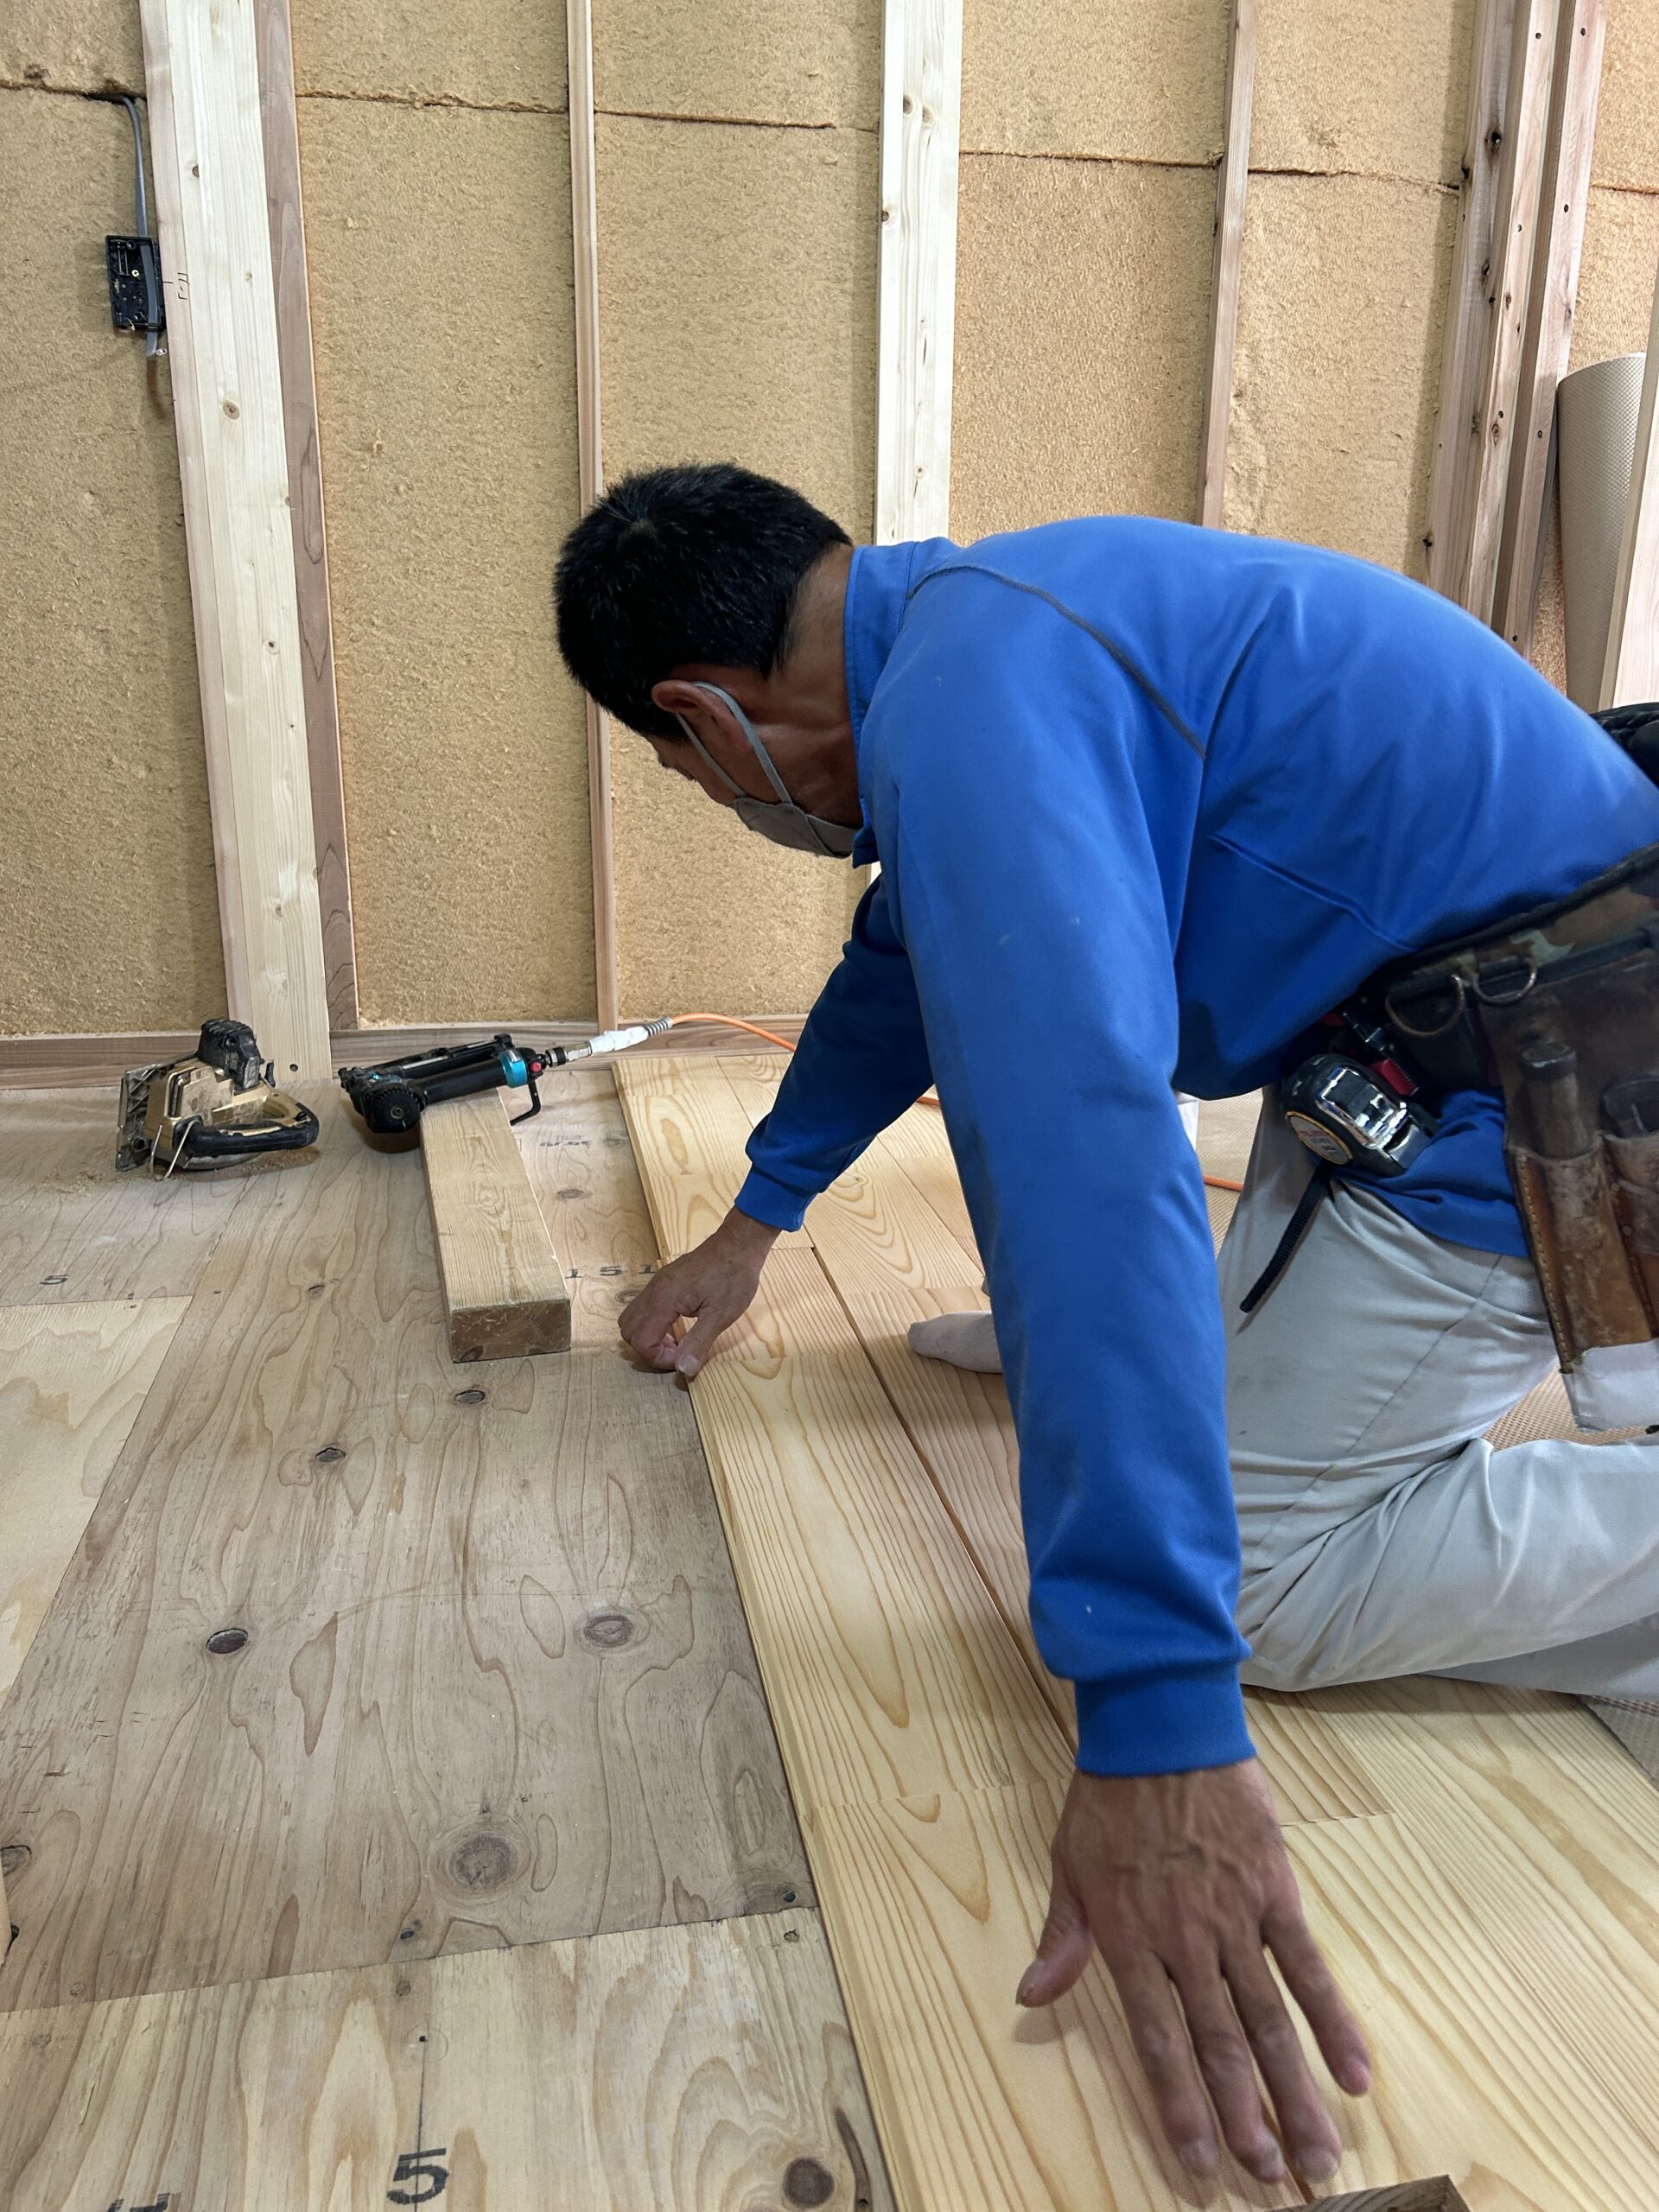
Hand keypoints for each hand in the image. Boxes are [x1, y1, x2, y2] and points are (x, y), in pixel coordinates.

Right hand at [618, 1206, 779, 1375]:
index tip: (682, 1360)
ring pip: (632, 1318)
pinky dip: (652, 1324)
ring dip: (648, 1336)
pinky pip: (643, 1307)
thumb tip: (684, 1370)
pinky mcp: (663, 1281)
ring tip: (675, 1342)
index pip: (641, 1340)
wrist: (738, 1244)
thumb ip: (699, 1342)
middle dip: (648, 1349)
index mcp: (664, 1300)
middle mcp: (653, 1290)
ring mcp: (656, 1284)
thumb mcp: (721, 1314)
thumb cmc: (733, 1276)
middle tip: (675, 1353)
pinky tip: (676, 1327)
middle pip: (628, 1330)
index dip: (658, 1358)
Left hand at [1018, 1760, 1369, 2185]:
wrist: (1163, 1722)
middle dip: (1247, 2117)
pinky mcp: (1275, 1889)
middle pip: (1222, 2044)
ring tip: (1318, 2156)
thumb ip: (1062, 1937)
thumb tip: (1030, 1998)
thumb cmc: (1109, 1795)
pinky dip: (1333, 2020)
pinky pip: (1309, 1965)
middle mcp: (1186, 1940)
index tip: (1203, 2162)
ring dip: (1294, 2090)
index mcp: (1131, 1939)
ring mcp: (1236, 1917)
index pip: (1158, 2041)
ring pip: (1269, 2019)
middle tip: (1272, 2179)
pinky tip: (1354, 2073)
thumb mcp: (1068, 1863)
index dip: (1181, 2105)